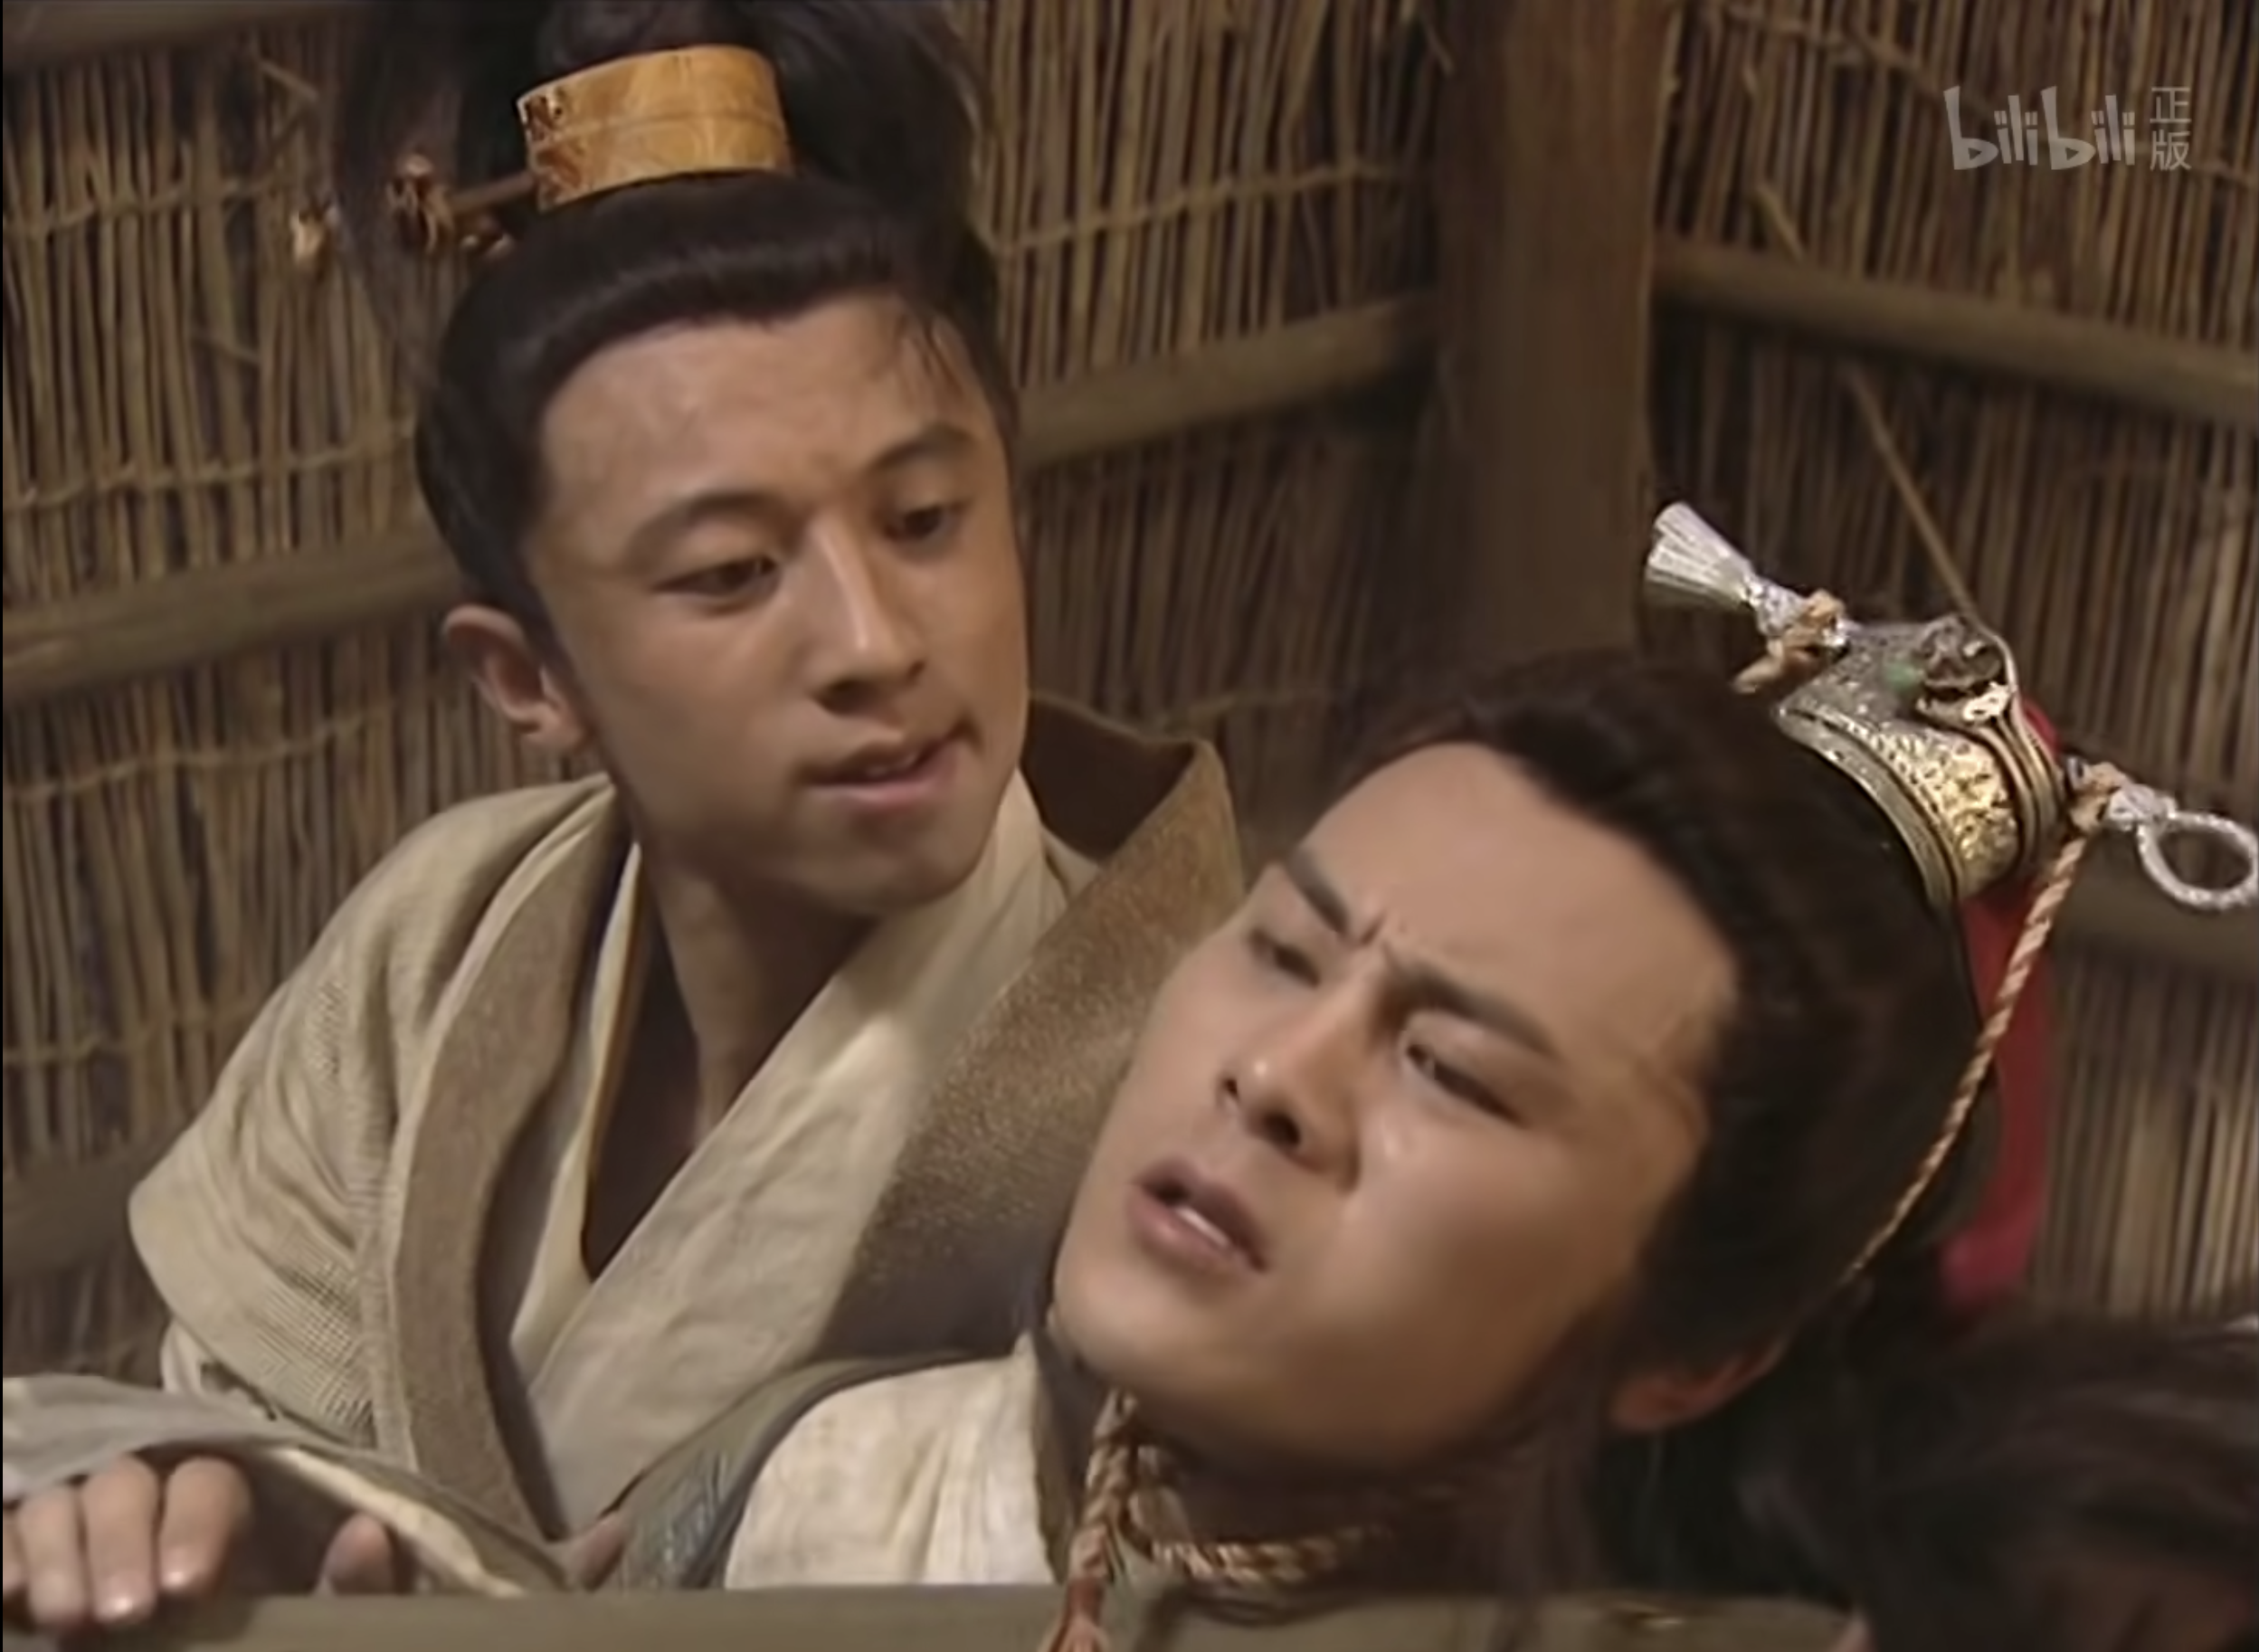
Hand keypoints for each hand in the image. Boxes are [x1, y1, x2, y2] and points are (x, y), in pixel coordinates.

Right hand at [3, 1457, 409, 1633]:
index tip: (188, 1588)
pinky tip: (8, 1594)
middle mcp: (147, 1499)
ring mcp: (78, 1522)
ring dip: (57, 1551)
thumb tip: (367, 1534)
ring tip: (65, 1619)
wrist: (199, 1641)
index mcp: (218, 1507)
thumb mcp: (307, 1621)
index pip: (207, 1484)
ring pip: (59, 1500)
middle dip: (120, 1543)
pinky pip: (6, 1529)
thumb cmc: (261, 1633)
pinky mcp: (27, 1553)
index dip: (195, 1527)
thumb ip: (345, 1588)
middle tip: (120, 1614)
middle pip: (126, 1483)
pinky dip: (5, 1554)